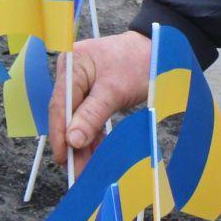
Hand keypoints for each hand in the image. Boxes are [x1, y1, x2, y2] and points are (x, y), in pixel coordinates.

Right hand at [48, 29, 151, 170]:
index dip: (59, 134)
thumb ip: (91, 115)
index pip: (59, 105)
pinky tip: (95, 152)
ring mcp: (80, 82)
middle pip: (66, 114)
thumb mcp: (115, 90)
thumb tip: (71, 140)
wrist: (160, 50)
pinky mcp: (92, 92)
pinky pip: (87, 116)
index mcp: (72, 65)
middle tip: (76, 170)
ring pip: (77, 118)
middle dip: (72, 142)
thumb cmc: (139, 63)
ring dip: (82, 142)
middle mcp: (71, 73)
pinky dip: (92, 134)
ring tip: (85, 168)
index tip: (63, 159)